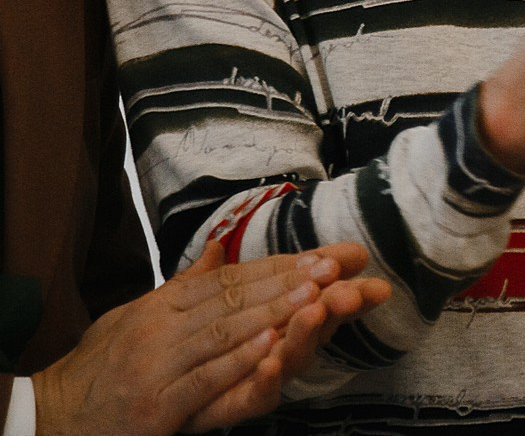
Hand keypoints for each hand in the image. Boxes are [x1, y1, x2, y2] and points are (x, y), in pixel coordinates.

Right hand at [35, 241, 385, 435]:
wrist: (52, 418)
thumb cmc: (100, 368)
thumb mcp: (137, 316)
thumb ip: (183, 285)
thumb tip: (220, 247)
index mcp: (161, 306)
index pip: (228, 280)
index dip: (275, 266)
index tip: (318, 256)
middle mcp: (159, 329)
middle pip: (233, 300)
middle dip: (287, 282)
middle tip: (331, 268)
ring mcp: (157, 366)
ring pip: (224, 333)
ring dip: (273, 313)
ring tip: (314, 295)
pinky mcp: (155, 405)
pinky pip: (203, 379)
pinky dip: (238, 360)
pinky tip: (269, 345)